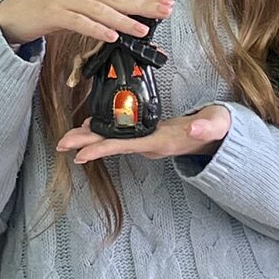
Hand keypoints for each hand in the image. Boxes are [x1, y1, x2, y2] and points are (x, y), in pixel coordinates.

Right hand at [0, 0, 172, 48]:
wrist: (15, 12)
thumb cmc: (49, 7)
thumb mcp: (79, 0)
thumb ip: (103, 4)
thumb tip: (134, 14)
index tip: (164, 4)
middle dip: (142, 5)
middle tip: (163, 12)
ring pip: (100, 8)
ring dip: (123, 20)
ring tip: (140, 29)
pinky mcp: (54, 11)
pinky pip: (80, 20)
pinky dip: (97, 28)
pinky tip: (110, 35)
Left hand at [56, 106, 231, 165]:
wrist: (217, 138)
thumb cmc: (215, 128)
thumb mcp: (217, 124)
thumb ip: (207, 127)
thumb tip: (194, 130)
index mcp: (161, 142)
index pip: (126, 145)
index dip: (103, 149)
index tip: (81, 154)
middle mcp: (150, 146)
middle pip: (112, 146)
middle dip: (86, 145)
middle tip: (60, 144)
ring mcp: (148, 143)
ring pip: (113, 142)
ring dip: (90, 140)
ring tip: (67, 138)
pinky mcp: (147, 137)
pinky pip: (120, 137)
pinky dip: (103, 133)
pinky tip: (90, 128)